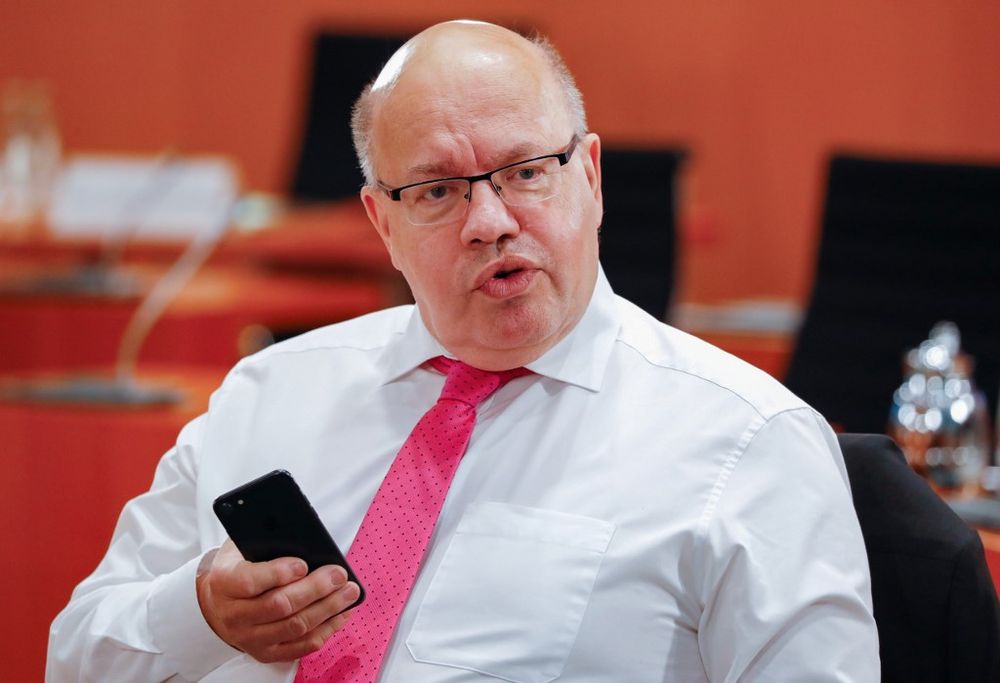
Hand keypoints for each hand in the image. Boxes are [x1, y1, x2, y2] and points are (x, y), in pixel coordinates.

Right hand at [196, 540, 360, 662]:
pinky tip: (341, 613)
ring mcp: (249, 638)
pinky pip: (301, 646)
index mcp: (224, 582)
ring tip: (349, 592)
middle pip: (279, 606)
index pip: (249, 581)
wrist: (219, 602)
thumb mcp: (242, 546)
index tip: (303, 564)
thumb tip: (304, 538)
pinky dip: (326, 629)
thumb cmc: (240, 566)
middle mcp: (233, 615)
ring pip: (294, 627)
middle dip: (315, 589)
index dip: (278, 573)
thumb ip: (266, 541)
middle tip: (339, 574)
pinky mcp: (266, 652)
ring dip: (327, 609)